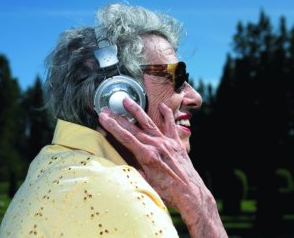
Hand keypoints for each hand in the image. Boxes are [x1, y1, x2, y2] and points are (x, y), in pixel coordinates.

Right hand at [99, 98, 226, 237]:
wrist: (191, 193)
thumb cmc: (168, 193)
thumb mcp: (146, 185)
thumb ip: (133, 171)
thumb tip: (121, 165)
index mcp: (147, 156)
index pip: (125, 138)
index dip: (112, 127)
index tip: (103, 118)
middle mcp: (157, 146)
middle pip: (133, 128)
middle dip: (118, 118)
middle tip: (107, 108)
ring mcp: (167, 142)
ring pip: (149, 123)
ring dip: (137, 111)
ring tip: (127, 101)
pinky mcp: (177, 143)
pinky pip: (171, 125)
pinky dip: (167, 115)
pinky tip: (162, 106)